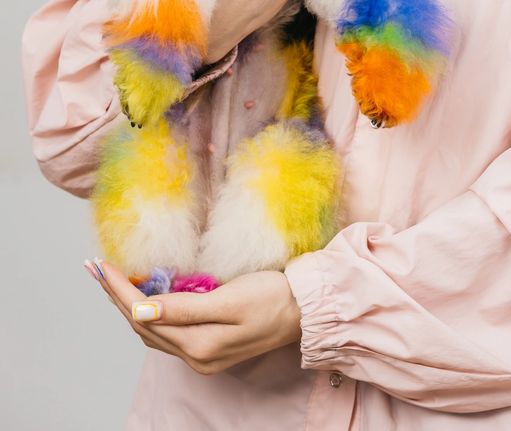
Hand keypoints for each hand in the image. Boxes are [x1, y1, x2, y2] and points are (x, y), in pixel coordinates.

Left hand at [85, 259, 302, 374]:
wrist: (305, 311)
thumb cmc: (273, 297)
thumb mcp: (229, 298)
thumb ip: (184, 308)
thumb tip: (140, 311)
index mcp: (198, 344)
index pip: (144, 315)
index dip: (119, 289)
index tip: (101, 265)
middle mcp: (195, 355)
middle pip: (142, 325)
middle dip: (116, 296)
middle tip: (95, 269)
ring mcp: (202, 354)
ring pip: (152, 330)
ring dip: (130, 305)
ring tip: (112, 280)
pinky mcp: (211, 346)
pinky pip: (169, 331)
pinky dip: (151, 313)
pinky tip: (146, 297)